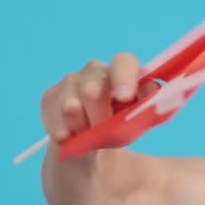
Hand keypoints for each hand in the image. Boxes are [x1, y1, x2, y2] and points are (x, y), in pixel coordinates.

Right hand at [40, 53, 158, 143]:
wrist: (93, 141)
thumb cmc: (123, 125)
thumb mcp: (141, 120)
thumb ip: (151, 107)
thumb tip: (153, 92)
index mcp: (123, 72)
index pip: (124, 62)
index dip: (124, 78)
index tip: (124, 97)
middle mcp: (96, 71)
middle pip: (92, 90)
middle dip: (99, 118)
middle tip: (103, 132)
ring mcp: (71, 81)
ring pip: (71, 107)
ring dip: (81, 129)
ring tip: (89, 136)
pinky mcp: (51, 96)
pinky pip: (53, 116)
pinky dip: (64, 133)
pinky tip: (70, 137)